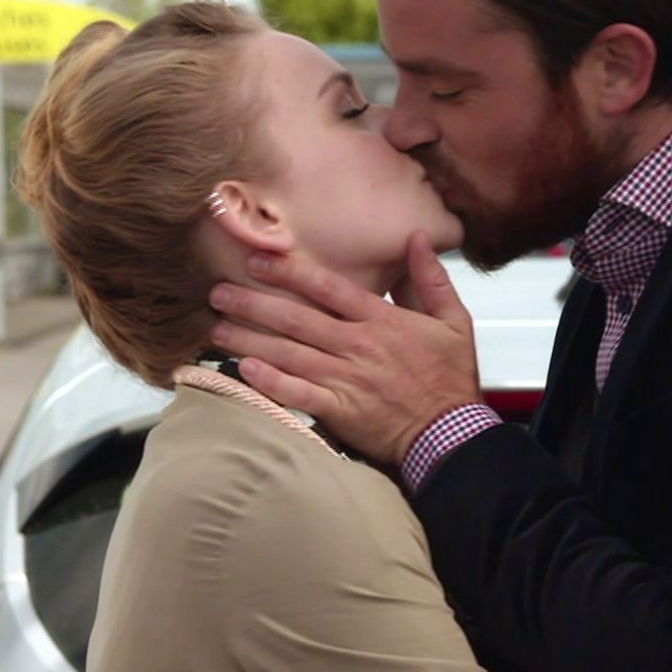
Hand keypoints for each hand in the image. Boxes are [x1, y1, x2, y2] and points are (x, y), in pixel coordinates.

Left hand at [207, 233, 481, 464]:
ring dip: (250, 340)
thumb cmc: (450, 378)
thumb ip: (431, 279)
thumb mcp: (454, 321)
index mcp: (382, 320)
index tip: (257, 262)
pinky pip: (298, 393)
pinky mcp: (339, 411)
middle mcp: (358, 346)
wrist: (450, 433)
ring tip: (216, 328)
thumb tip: (416, 238)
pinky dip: (269, 382)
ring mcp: (347, 379)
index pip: (328, 288)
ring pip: (289, 354)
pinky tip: (243, 370)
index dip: (290, 273)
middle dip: (254, 303)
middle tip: (219, 292)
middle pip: (297, 319)